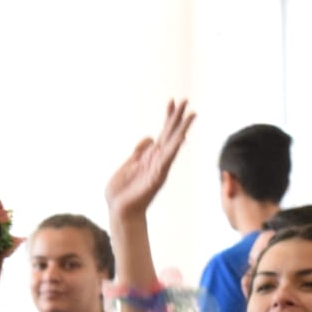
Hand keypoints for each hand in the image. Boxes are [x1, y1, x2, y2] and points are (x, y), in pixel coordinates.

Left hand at [105, 99, 195, 217]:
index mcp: (149, 156)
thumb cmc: (122, 192)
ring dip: (182, 128)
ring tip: (192, 113)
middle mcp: (157, 159)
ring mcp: (159, 167)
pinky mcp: (157, 175)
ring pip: (173, 143)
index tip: (172, 101)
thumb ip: (139, 152)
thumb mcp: (128, 165)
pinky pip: (168, 158)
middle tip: (186, 100)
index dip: (167, 117)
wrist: (119, 211)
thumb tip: (149, 138)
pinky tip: (183, 135)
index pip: (162, 133)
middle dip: (177, 117)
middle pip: (170, 134)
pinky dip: (175, 146)